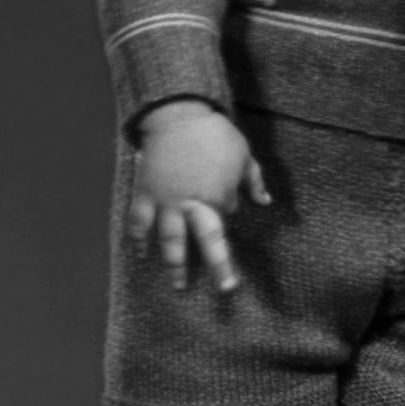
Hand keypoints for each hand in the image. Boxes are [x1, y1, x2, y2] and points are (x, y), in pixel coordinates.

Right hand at [129, 101, 270, 292]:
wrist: (177, 116)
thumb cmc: (215, 134)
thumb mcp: (243, 155)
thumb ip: (254, 181)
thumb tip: (265, 201)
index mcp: (217, 196)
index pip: (225, 219)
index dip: (227, 213)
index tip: (226, 205)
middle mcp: (191, 204)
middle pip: (203, 242)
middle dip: (217, 266)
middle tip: (226, 289)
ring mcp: (165, 202)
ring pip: (169, 240)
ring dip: (174, 265)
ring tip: (178, 286)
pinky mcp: (144, 194)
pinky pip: (139, 222)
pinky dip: (139, 240)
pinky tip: (141, 255)